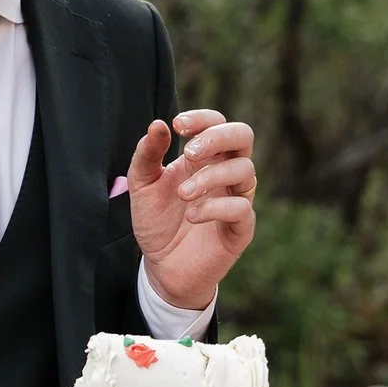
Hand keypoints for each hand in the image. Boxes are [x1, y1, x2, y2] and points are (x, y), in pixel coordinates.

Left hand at [129, 110, 255, 310]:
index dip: (202, 119)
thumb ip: (147, 155)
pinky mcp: (241, 228)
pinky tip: (191, 216)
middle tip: (188, 153)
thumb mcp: (142, 185)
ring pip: (245, 171)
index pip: (217, 123)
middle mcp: (225, 173)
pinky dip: (215, 207)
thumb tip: (157, 125)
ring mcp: (237, 199)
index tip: (177, 126)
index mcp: (205, 158)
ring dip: (210, 177)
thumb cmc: (156, 222)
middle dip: (217, 137)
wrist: (161, 268)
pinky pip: (241, 208)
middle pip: (244, 136)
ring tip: (183, 194)